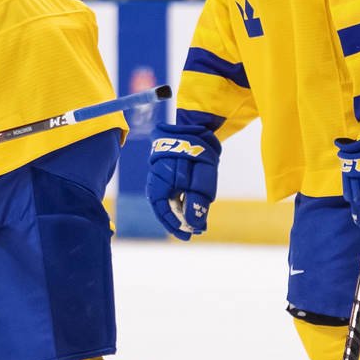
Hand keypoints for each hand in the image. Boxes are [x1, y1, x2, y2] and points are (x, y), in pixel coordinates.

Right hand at [146, 119, 219, 240]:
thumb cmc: (197, 148)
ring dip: (182, 212)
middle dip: (179, 222)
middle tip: (195, 232)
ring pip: (170, 200)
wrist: (194, 123)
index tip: (188, 236)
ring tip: (197, 223)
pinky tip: (193, 207)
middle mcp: (157, 180)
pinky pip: (174, 191)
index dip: (174, 225)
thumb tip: (196, 226)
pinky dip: (183, 201)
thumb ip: (198, 200)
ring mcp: (162, 176)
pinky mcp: (170, 173)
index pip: (162, 210)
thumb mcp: (201, 176)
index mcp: (159, 180)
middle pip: (165, 207)